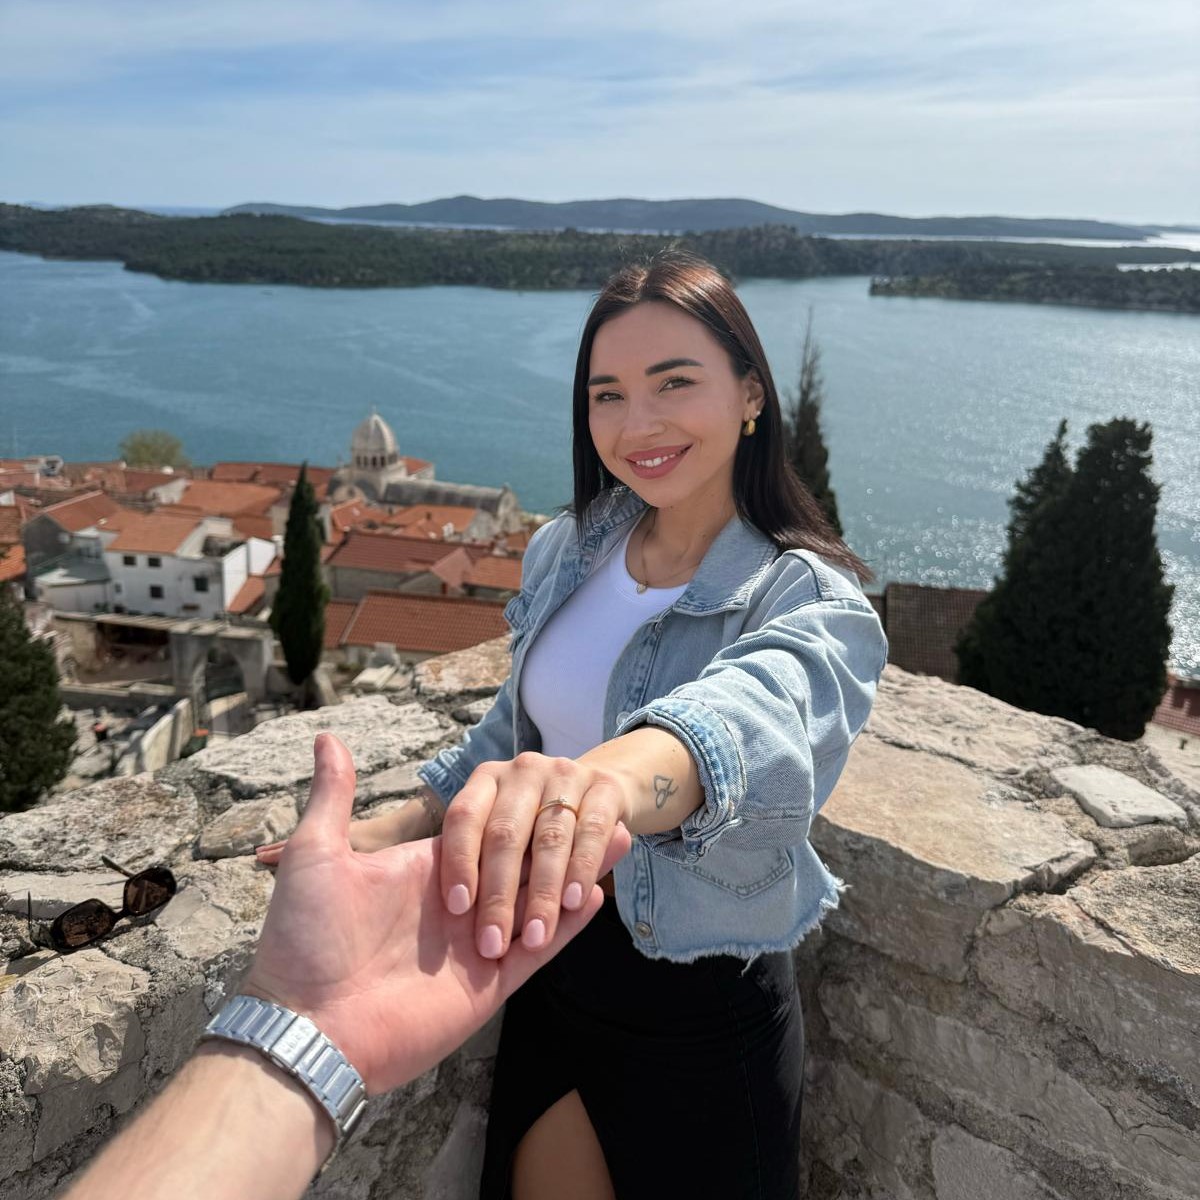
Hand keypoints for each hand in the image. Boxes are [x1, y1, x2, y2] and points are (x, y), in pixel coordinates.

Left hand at [244, 735, 631, 1094]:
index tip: (548, 783)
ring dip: (576, 871)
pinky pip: (543, 949)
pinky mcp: (490, 984)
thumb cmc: (305, 938)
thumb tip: (330, 738)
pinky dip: (571, 924)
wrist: (309, 1027)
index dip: (517, 810)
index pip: (483, 829)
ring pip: (540, 898)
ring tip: (620, 837)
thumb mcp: (316, 854)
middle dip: (557, 839)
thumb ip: (334, 796)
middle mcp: (457, 901)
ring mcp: (476, 943)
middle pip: (522, 860)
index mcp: (424, 868)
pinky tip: (597, 893)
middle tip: (597, 808)